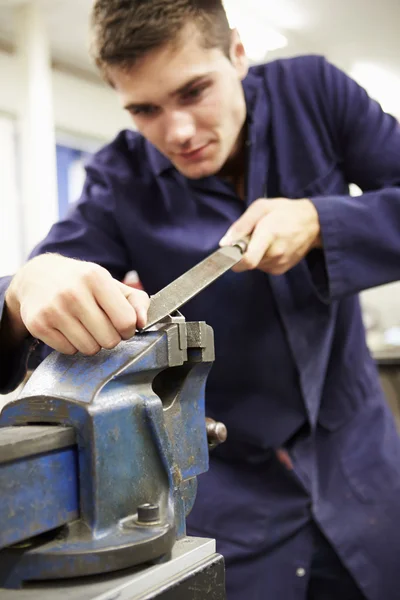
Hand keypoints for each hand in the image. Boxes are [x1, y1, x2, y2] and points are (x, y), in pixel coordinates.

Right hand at [5, 254, 149, 354]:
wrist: (36, 277)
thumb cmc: (80, 282)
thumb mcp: (110, 282)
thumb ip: (136, 300)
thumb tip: (142, 323)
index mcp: (96, 278)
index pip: (125, 321)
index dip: (128, 329)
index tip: (122, 325)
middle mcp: (73, 292)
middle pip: (109, 340)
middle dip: (110, 337)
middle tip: (102, 326)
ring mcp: (53, 310)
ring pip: (89, 349)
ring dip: (91, 343)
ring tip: (84, 326)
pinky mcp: (38, 325)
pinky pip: (68, 351)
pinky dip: (72, 345)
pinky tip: (68, 329)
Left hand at [220, 198, 320, 274]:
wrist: (313, 223)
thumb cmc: (284, 212)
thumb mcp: (260, 208)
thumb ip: (241, 225)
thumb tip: (224, 244)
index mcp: (269, 235)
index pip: (247, 260)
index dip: (231, 259)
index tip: (226, 252)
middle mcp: (275, 254)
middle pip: (245, 263)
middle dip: (241, 252)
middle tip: (250, 237)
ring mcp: (279, 264)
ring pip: (252, 265)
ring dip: (252, 254)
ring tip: (264, 239)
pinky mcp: (280, 270)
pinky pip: (261, 267)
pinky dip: (260, 258)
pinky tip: (270, 246)